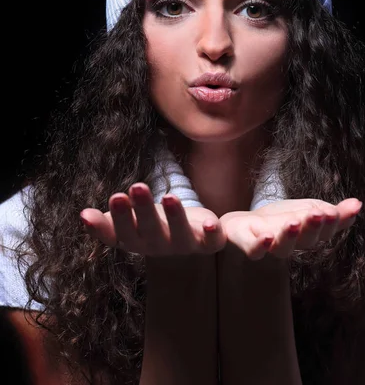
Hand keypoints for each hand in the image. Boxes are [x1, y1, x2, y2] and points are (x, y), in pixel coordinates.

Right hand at [80, 182, 226, 255]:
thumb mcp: (128, 221)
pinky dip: (211, 232)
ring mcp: (184, 245)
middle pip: (148, 232)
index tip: (94, 210)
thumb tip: (83, 215)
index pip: (119, 235)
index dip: (107, 225)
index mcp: (136, 241)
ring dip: (174, 216)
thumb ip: (105, 222)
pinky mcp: (208, 242)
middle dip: (142, 211)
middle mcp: (158, 247)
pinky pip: (212, 241)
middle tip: (135, 187)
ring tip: (168, 196)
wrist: (189, 236)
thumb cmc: (152, 223)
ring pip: (178, 234)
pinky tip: (209, 221)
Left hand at [219, 198, 361, 260]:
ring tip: (293, 222)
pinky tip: (266, 236)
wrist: (240, 227)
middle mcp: (288, 243)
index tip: (334, 213)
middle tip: (318, 214)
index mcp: (305, 234)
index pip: (323, 231)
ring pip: (280, 247)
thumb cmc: (278, 221)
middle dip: (312, 228)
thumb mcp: (307, 211)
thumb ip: (333, 214)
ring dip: (289, 236)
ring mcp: (266, 244)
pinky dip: (258, 245)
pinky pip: (251, 248)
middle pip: (303, 241)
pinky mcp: (244, 241)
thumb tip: (358, 203)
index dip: (330, 224)